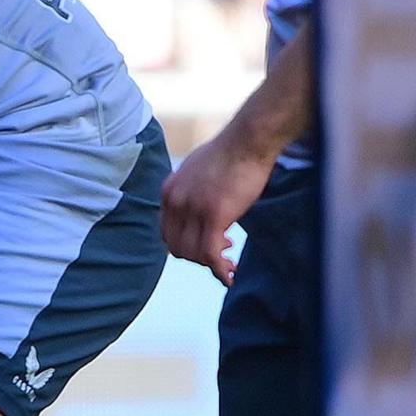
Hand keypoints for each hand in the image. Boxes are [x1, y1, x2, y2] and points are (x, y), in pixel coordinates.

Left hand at [162, 133, 273, 283]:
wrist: (247, 140)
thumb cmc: (231, 152)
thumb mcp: (198, 171)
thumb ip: (192, 191)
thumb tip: (198, 205)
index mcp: (169, 192)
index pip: (167, 233)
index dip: (185, 245)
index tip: (207, 245)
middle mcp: (175, 202)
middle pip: (177, 247)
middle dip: (198, 257)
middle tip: (222, 256)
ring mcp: (192, 210)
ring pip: (192, 254)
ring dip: (210, 265)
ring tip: (229, 263)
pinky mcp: (214, 215)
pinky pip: (210, 254)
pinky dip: (219, 270)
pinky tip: (230, 275)